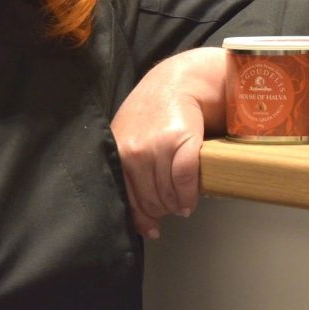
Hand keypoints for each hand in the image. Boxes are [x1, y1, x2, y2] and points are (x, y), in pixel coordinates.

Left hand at [110, 48, 225, 239]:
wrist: (178, 83)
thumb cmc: (153, 113)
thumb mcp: (131, 139)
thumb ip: (129, 175)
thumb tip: (143, 221)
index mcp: (118, 151)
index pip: (127, 198)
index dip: (142, 218)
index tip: (152, 227)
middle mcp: (134, 150)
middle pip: (150, 200)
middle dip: (163, 211)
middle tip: (172, 209)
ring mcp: (158, 146)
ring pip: (168, 194)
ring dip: (178, 206)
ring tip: (183, 204)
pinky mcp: (182, 141)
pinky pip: (185, 180)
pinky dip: (190, 195)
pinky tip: (191, 200)